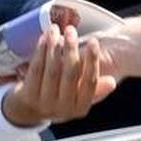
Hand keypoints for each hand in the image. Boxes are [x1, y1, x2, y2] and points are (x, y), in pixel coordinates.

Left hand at [1, 24, 117, 126]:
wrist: (29, 112)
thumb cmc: (60, 98)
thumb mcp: (79, 97)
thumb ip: (95, 89)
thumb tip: (112, 82)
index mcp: (80, 108)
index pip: (90, 84)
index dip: (93, 62)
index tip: (94, 42)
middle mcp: (63, 109)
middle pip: (70, 75)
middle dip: (71, 49)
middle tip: (71, 30)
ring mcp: (44, 103)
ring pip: (52, 70)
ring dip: (54, 46)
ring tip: (55, 29)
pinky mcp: (28, 96)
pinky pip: (36, 69)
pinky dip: (40, 51)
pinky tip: (44, 38)